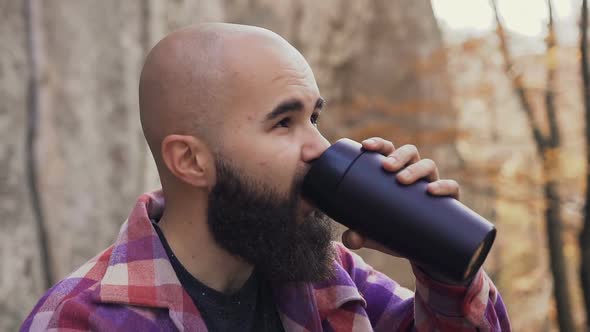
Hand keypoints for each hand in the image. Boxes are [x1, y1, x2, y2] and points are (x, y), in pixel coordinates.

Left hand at [341, 137, 460, 256]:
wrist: (420, 252)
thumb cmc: (393, 232)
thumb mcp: (373, 234)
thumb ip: (357, 235)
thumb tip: (350, 238)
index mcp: (394, 173)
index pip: (388, 150)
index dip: (379, 144)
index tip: (366, 146)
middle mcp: (414, 174)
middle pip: (409, 152)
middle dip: (398, 155)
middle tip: (386, 167)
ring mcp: (432, 184)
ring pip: (428, 164)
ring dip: (415, 169)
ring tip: (402, 180)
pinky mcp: (449, 201)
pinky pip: (451, 187)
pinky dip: (443, 185)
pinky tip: (431, 191)